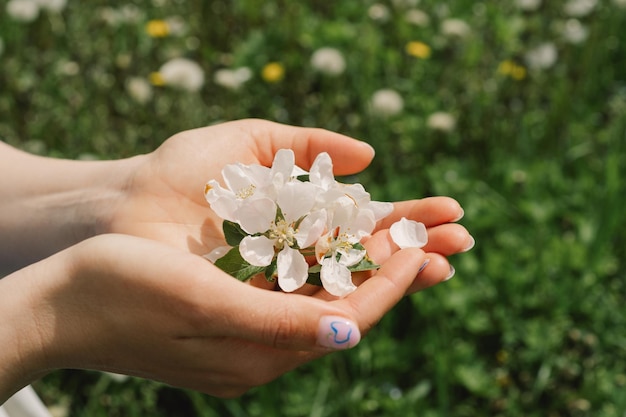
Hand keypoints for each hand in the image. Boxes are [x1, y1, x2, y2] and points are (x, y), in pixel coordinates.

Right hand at [0, 233, 432, 400]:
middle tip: (421, 236)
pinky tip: (335, 245)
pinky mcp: (231, 322)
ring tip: (393, 234)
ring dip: (357, 267)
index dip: (388, 283)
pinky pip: (292, 296)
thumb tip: (350, 336)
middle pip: (342, 311)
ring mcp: (246, 341)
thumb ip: (277, 323)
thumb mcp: (201, 302)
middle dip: (384, 273)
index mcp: (258, 355)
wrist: (63, 302)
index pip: (346, 320)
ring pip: (322, 301)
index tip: (419, 247)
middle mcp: (260, 354)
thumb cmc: (123, 290)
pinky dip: (321, 269)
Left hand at [105, 119, 471, 285]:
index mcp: (297, 220)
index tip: (447, 212)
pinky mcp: (256, 314)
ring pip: (349, 286)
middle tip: (461, 241)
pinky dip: (353, 296)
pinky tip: (391, 282)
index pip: (363, 225)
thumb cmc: (176, 175)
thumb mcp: (246, 141)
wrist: (122, 210)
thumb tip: (370, 155)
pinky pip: (312, 308)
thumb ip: (305, 142)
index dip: (405, 220)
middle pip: (366, 259)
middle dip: (415, 249)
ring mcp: (278, 289)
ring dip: (398, 275)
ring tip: (441, 260)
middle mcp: (294, 259)